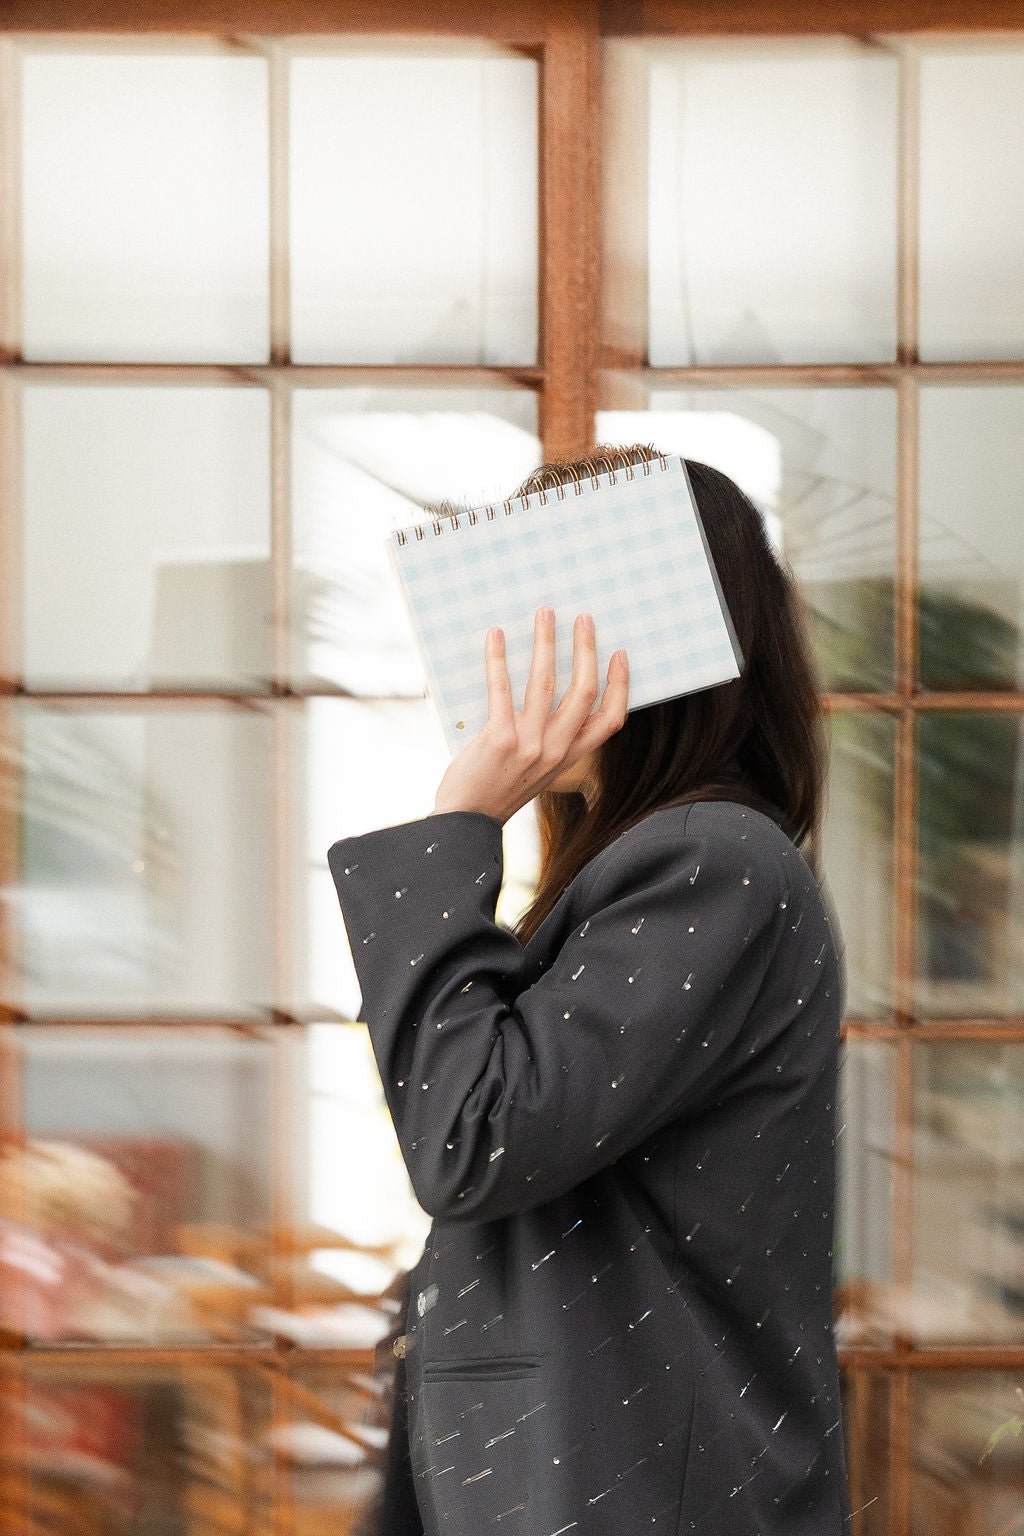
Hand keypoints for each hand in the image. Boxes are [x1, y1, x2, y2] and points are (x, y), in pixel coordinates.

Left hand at [431, 606, 629, 825]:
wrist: (466, 822)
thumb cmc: (498, 790)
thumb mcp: (538, 771)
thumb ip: (549, 740)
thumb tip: (546, 690)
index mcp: (569, 757)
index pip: (611, 719)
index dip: (621, 684)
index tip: (619, 654)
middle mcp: (556, 750)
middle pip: (585, 690)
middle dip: (586, 649)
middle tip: (582, 619)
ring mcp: (528, 745)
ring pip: (546, 681)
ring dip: (546, 642)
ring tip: (545, 614)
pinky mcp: (498, 740)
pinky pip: (501, 689)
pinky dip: (497, 659)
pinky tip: (495, 636)